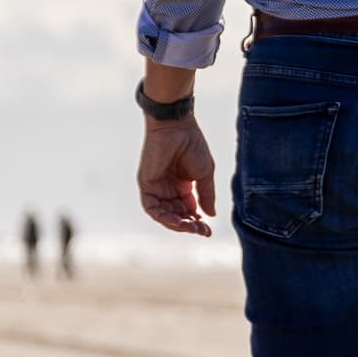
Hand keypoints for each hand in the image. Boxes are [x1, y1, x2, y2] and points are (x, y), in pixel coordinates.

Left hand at [137, 118, 215, 235]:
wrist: (176, 126)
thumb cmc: (192, 144)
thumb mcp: (204, 173)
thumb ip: (206, 195)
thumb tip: (211, 215)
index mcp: (182, 186)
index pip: (188, 210)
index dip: (198, 222)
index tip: (208, 231)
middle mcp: (168, 189)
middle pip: (176, 216)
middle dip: (189, 225)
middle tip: (202, 231)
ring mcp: (156, 188)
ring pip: (163, 215)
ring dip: (177, 224)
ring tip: (190, 227)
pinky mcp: (146, 185)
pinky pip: (152, 208)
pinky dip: (163, 217)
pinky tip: (177, 221)